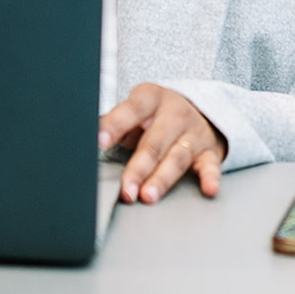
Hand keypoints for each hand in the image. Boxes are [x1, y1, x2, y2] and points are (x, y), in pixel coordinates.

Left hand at [98, 83, 227, 203]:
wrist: (199, 109)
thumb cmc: (156, 115)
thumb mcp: (135, 110)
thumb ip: (115, 123)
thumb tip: (83, 137)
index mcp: (150, 98)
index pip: (131, 110)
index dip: (115, 125)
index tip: (99, 141)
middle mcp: (174, 113)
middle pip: (154, 142)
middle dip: (139, 168)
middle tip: (126, 189)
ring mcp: (193, 132)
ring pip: (177, 157)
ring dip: (162, 178)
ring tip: (148, 195)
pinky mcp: (209, 151)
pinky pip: (211, 166)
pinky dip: (210, 178)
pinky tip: (208, 189)